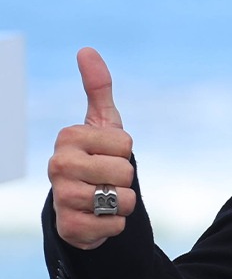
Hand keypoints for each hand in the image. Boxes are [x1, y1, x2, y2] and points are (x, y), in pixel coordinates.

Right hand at [47, 48, 136, 248]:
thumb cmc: (96, 157)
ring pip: (122, 199)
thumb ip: (98, 87)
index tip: (107, 154)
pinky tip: (98, 219)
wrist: (83, 205)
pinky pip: (115, 225)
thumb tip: (86, 50)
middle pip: (124, 171)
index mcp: (68, 138)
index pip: (125, 143)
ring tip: (103, 199)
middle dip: (125, 179)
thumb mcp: (102, 123)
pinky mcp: (70, 228)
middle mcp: (58, 165)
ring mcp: (62, 197)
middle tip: (106, 179)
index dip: (125, 151)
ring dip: (122, 203)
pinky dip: (114, 225)